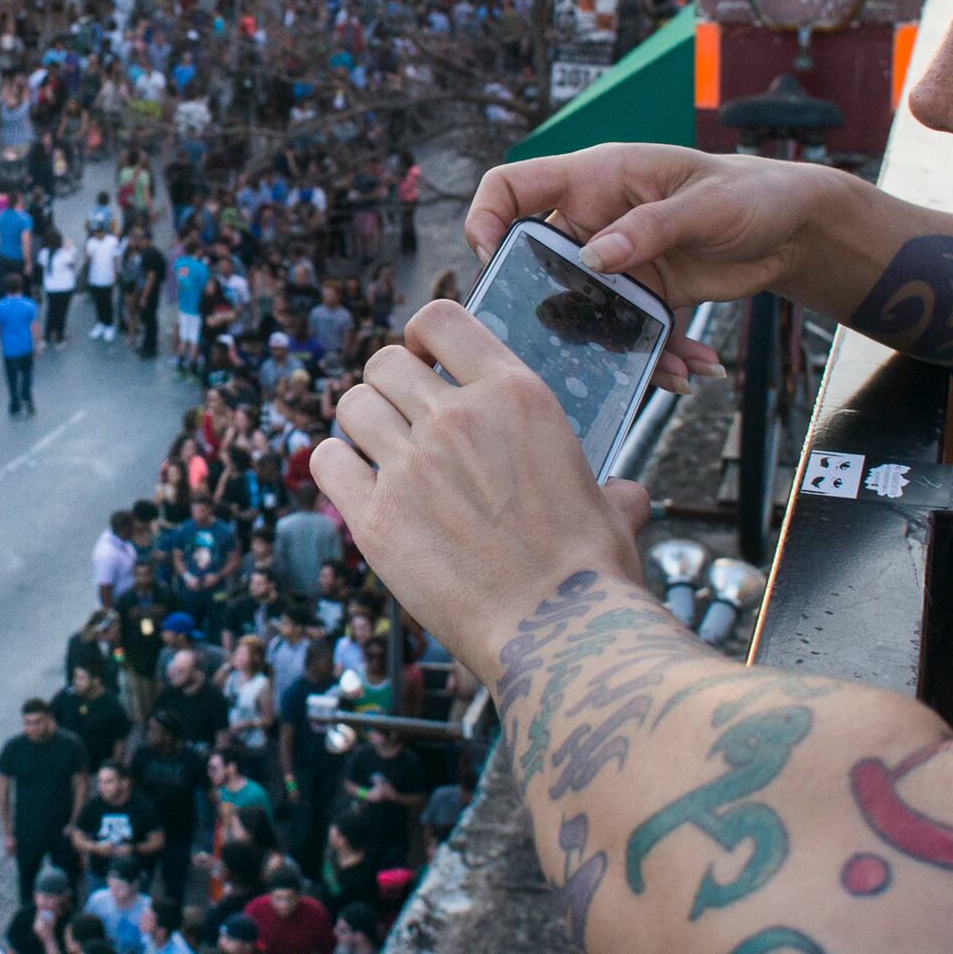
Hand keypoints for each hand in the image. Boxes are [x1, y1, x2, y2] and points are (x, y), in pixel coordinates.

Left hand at [315, 299, 647, 688]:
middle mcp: (456, 418)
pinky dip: (336, 465)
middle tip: (402, 417)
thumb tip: (626, 496)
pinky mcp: (375, 518)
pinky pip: (326, 461)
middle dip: (389, 385)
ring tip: (378, 450)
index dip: (422, 334)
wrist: (559, 633)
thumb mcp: (611, 508)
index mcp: (516, 395)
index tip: (423, 356)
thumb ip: (609, 488)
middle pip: (384, 362)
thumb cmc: (591, 572)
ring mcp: (410, 465)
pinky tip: (357, 484)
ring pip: (351, 406)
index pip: (441, 320)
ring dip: (361, 424)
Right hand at [465, 144, 846, 374]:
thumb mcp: (704, 205)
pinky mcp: (643, 296)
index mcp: (596, 179)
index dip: (488, 217)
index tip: (493, 258)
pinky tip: (692, 370)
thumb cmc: (751, 192)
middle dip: (553, 311)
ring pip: (588, 313)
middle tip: (572, 342)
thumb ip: (648, 228)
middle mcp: (595, 222)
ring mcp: (617, 263)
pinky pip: (630, 333)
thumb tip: (593, 258)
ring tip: (666, 370)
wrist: (795, 227)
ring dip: (616, 349)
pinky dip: (657, 357)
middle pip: (539, 265)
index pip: (512, 186)